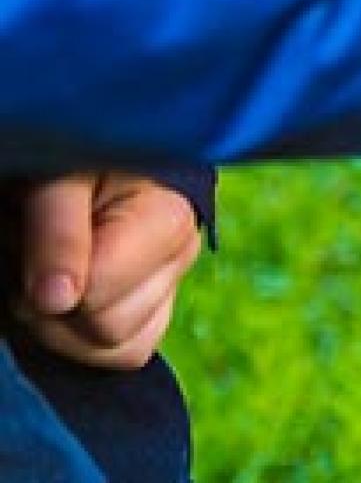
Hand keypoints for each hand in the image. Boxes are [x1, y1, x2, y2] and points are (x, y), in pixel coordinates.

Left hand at [12, 174, 201, 369]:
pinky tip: (70, 298)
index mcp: (169, 218)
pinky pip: (126, 355)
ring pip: (119, 351)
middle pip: (109, 328)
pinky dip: (87, 340)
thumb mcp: (55, 177)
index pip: (97, 291)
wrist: (85, 164)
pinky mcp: (156, 311)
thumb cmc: (70, 159)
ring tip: (50, 275)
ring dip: (66, 326)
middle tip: (31, 255)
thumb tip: (57, 301)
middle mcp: (182, 256)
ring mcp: (172, 287)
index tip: (26, 234)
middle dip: (52, 305)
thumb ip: (58, 231)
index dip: (47, 276)